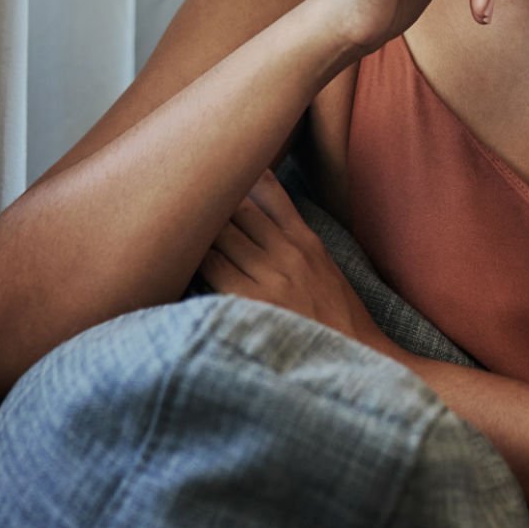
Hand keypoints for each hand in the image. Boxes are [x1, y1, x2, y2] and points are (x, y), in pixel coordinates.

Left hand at [196, 169, 399, 359]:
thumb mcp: (326, 269)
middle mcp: (287, 253)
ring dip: (196, 230)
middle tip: (178, 192)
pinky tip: (177, 261)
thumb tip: (268, 218)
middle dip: (209, 199)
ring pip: (220, 236)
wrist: (359, 361)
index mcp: (307, 241)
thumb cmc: (338, 319)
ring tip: (169, 223)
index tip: (213, 166)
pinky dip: (195, 262)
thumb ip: (297, 241)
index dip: (237, 176)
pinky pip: (214, 270)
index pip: (267, 191)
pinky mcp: (252, 304)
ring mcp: (270, 278)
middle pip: (236, 209)